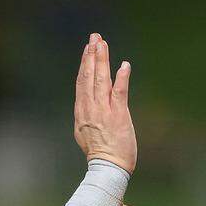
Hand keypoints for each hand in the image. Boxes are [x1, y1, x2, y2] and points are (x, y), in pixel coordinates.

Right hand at [74, 33, 136, 172]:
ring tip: (103, 43)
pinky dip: (121, 78)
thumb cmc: (100, 152)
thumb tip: (87, 101)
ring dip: (102, 60)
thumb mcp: (85, 130)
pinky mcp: (118, 115)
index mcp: (82, 111)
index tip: (88, 48)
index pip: (82, 81)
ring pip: (100, 80)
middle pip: (89, 76)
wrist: (107, 167)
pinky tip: (123, 65)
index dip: (85, 63)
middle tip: (95, 37)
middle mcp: (90, 107)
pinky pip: (119, 92)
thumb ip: (87, 113)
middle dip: (92, 54)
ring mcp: (103, 110)